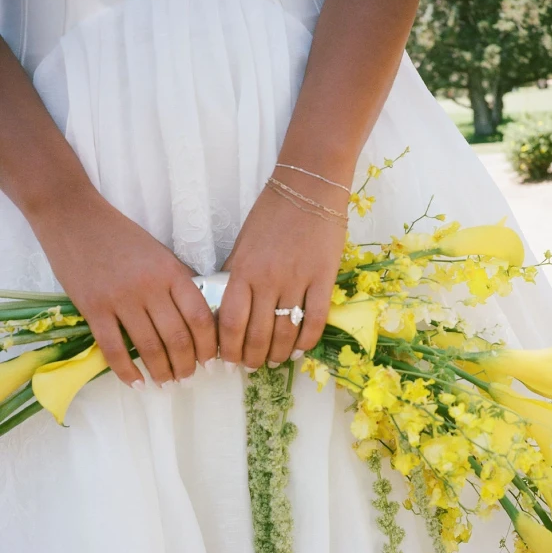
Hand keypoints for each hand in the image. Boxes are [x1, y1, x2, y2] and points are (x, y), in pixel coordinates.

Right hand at [31, 187, 216, 386]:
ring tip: (166, 383)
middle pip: (178, 338)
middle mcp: (149, 287)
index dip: (208, 345)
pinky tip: (136, 383)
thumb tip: (199, 318)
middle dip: (187, 365)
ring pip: (149, 347)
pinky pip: (113, 349)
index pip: (200, 317)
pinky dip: (127, 371)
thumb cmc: (120, 236)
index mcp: (171, 272)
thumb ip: (177, 282)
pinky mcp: (93, 308)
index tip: (209, 360)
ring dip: (161, 371)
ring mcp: (120, 298)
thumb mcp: (159, 253)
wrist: (73, 216)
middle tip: (187, 377)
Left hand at [220, 170, 347, 369]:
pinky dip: (306, 342)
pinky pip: (315, 321)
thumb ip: (235, 277)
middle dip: (253, 358)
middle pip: (258, 335)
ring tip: (275, 361)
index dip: (228, 348)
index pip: (230, 323)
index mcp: (242, 271)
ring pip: (285, 333)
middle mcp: (268, 280)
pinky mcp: (323, 279)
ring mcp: (297, 281)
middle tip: (252, 365)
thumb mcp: (242, 244)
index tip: (229, 358)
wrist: (309, 187)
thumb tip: (226, 311)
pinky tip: (299, 349)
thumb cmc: (271, 214)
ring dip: (278, 354)